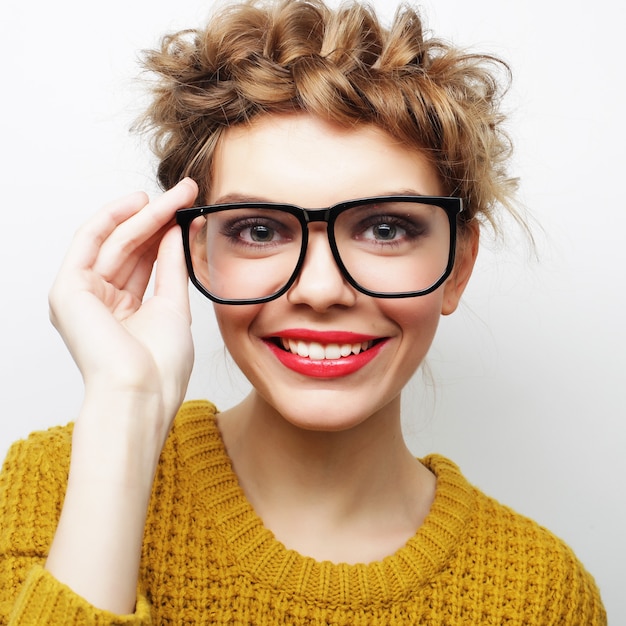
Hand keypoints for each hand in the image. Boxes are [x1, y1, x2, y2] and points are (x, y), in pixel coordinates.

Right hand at [49, 178, 198, 440]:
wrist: (141, 393)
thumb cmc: (160, 366)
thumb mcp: (173, 306)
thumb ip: (171, 266)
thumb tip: (175, 231)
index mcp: (124, 311)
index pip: (145, 261)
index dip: (166, 233)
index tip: (190, 211)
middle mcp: (100, 301)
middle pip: (131, 248)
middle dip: (159, 218)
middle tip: (186, 192)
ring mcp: (82, 295)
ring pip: (115, 241)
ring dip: (145, 214)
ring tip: (174, 194)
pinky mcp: (68, 289)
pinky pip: (90, 242)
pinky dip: (112, 218)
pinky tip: (139, 202)